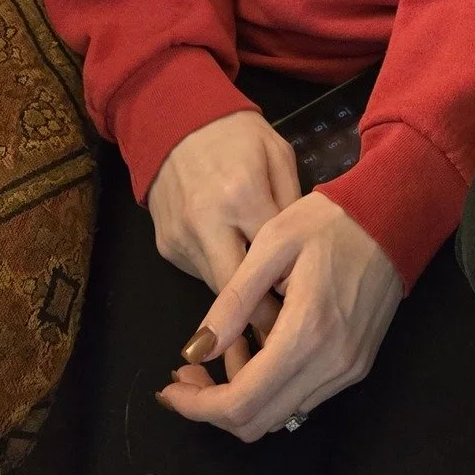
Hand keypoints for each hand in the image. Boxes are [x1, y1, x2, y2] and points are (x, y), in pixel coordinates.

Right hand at [147, 111, 301, 376]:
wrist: (174, 118)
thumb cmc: (239, 136)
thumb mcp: (278, 156)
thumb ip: (291, 206)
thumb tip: (303, 261)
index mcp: (243, 196)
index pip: (271, 266)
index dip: (289, 301)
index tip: (309, 328)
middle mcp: (207, 223)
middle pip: (237, 295)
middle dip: (260, 328)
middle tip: (285, 355)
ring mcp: (180, 238)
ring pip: (216, 294)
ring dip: (240, 314)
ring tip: (268, 340)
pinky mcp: (164, 247)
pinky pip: (199, 276)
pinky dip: (220, 286)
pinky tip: (238, 295)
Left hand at [158, 194, 401, 441]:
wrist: (395, 217)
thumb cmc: (331, 221)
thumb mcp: (274, 243)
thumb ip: (233, 300)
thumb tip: (197, 351)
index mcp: (306, 332)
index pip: (240, 402)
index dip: (197, 405)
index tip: (170, 386)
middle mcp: (331, 364)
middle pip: (257, 423)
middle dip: (212, 407)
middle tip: (189, 373)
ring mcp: (348, 370)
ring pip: (279, 415)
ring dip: (241, 399)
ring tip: (221, 357)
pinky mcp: (357, 366)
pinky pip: (302, 399)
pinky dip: (270, 389)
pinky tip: (256, 354)